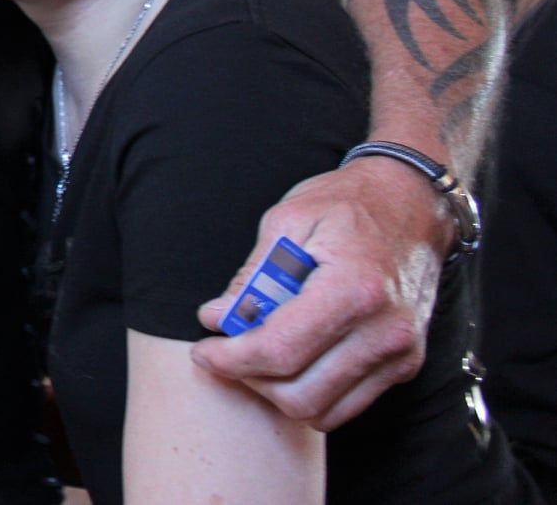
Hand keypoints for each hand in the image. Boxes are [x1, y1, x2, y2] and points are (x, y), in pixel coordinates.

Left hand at [191, 159, 443, 428]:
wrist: (412, 204)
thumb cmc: (347, 204)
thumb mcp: (288, 220)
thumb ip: (251, 276)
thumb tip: (218, 318)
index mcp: (354, 289)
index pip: (280, 351)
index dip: (231, 359)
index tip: (204, 350)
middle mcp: (385, 331)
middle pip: (299, 394)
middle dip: (249, 378)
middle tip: (225, 352)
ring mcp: (400, 354)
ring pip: (322, 411)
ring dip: (276, 392)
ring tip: (255, 353)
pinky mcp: (404, 365)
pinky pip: (346, 406)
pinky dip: (309, 393)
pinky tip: (289, 359)